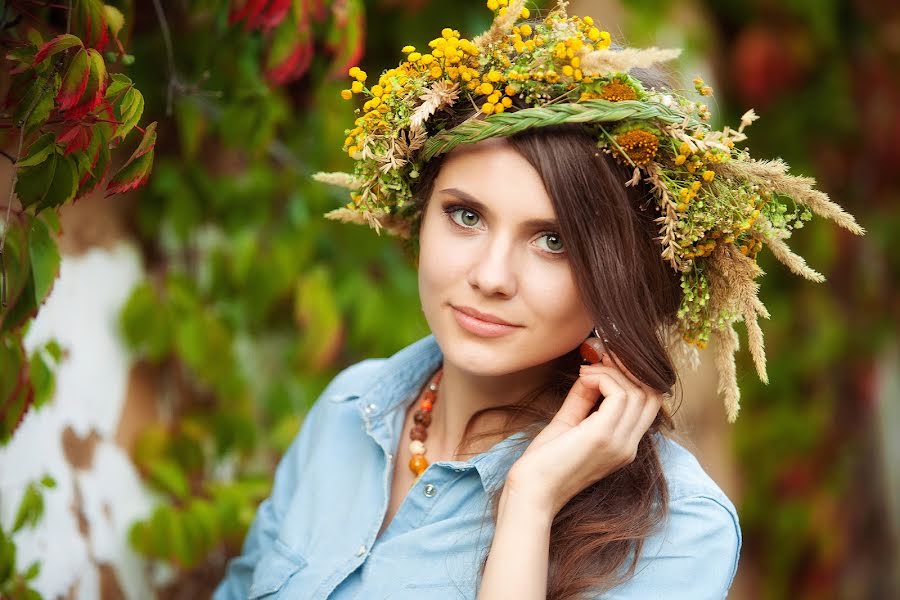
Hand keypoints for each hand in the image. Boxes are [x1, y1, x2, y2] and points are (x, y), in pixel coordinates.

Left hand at [505, 352, 663, 516]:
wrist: (532, 490)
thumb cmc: (544, 461)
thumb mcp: (568, 423)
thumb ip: (583, 400)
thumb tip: (589, 373)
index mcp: (623, 446)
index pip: (649, 404)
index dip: (633, 378)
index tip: (605, 363)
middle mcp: (629, 446)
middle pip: (651, 395)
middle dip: (628, 370)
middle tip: (600, 359)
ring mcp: (620, 442)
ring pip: (638, 391)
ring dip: (611, 372)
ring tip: (585, 372)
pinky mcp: (604, 436)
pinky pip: (619, 394)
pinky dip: (602, 377)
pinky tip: (582, 378)